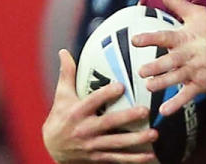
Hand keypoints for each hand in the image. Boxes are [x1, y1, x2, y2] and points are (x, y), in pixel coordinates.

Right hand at [43, 50, 157, 162]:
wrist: (52, 148)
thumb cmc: (60, 117)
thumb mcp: (62, 96)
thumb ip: (67, 74)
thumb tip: (64, 51)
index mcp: (76, 112)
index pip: (93, 101)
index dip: (106, 94)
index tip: (121, 86)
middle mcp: (84, 129)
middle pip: (108, 123)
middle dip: (127, 118)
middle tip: (145, 111)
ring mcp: (92, 145)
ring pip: (116, 143)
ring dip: (136, 140)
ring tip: (154, 134)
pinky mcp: (98, 157)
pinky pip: (118, 158)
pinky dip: (134, 159)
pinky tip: (149, 156)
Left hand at [133, 0, 205, 115]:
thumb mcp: (199, 13)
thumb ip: (178, 4)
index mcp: (186, 37)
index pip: (165, 37)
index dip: (150, 38)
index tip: (135, 40)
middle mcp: (190, 55)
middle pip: (170, 61)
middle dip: (156, 67)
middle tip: (141, 70)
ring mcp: (196, 71)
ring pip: (177, 78)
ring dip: (162, 83)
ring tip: (149, 86)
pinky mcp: (202, 84)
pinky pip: (187, 95)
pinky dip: (176, 104)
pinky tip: (163, 111)